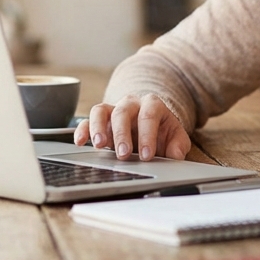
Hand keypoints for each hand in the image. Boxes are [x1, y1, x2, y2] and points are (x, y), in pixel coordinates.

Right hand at [72, 94, 191, 161]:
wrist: (151, 128)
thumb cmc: (162, 133)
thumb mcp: (175, 138)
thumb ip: (178, 145)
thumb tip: (176, 154)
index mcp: (152, 104)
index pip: (149, 115)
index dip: (147, 135)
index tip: (147, 156)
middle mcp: (131, 103)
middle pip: (123, 112)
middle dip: (122, 134)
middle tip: (124, 155)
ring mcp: (113, 110)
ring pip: (101, 110)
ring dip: (98, 127)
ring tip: (99, 145)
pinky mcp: (100, 120)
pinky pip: (87, 120)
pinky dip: (82, 130)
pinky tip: (80, 142)